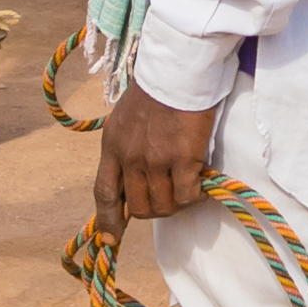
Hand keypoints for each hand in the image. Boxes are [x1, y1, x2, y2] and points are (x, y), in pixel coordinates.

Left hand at [92, 82, 215, 231]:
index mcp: (112, 145)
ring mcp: (155, 160)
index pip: (105, 193)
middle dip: (155, 209)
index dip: (108, 221)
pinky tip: (203, 185)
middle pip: (138, 207)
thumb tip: (134, 175)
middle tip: (171, 197)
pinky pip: (187, 195)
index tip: (111, 239)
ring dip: (178, 204)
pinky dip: (196, 196)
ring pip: (164, 205)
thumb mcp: (126, 118)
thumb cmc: (157, 86)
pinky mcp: (183, 158)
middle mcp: (130, 157)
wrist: (178, 66)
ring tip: (189, 190)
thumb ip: (126, 147)